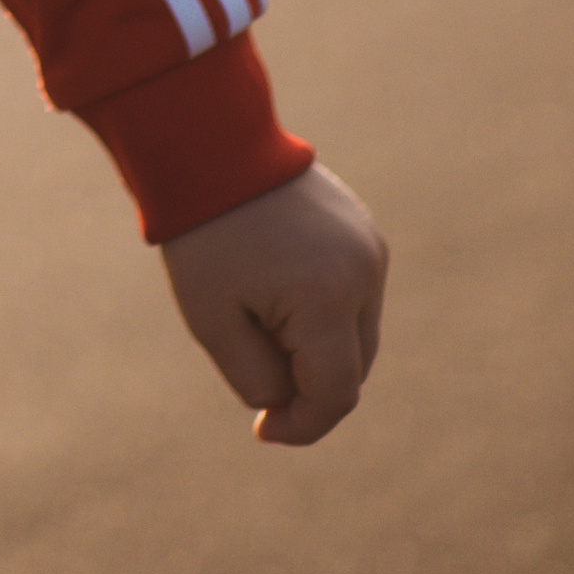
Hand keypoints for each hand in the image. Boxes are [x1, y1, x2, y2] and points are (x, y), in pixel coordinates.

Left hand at [161, 162, 388, 445]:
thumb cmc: (203, 236)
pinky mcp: (365, 231)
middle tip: (251, 362)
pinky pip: (355, 293)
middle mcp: (363, 275)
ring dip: (318, 345)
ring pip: (356, 333)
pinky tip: (275, 284)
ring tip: (257, 312)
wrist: (207, 143)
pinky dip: (325, 309)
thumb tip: (291, 403)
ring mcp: (371, 248)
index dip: (302, 426)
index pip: (335, 396)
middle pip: (351, 367)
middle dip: (307, 382)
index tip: (264, 430)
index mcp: (327, 301)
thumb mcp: (213, 322)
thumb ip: (257, 379)